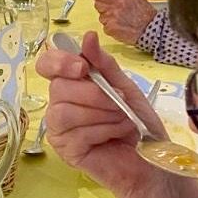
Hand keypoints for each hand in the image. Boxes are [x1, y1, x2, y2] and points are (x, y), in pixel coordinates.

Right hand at [34, 31, 167, 194]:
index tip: (82, 67)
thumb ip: (104, 64)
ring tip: (123, 120)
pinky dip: (103, 130)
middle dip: (96, 93)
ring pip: (65, 111)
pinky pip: (77, 133)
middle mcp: (58, 104)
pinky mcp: (65, 150)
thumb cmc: (137, 123)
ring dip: (102, 113)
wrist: (151, 160)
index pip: (47, 64)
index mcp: (70, 84)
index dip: (59, 62)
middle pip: (59, 88)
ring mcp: (59, 129)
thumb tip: (88, 36)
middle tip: (121, 102)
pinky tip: (116, 135)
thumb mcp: (125, 86)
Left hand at [92, 0, 157, 44]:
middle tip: (114, 10)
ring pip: (101, 16)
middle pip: (98, 3)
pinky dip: (111, 27)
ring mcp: (111, 16)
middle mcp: (115, 2)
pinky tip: (121, 26)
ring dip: (108, 18)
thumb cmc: (144, 11)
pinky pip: (105, 26)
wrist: (150, 28)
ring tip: (121, 19)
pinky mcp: (110, 28)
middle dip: (104, 6)